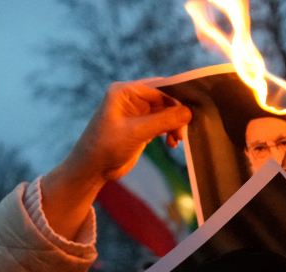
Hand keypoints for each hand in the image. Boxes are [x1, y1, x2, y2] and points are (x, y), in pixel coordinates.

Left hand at [41, 82, 190, 238]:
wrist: (92, 169)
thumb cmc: (106, 147)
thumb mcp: (136, 133)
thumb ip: (163, 121)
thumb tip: (189, 112)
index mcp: (125, 91)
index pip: (159, 87)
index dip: (177, 97)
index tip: (193, 109)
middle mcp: (131, 98)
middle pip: (164, 99)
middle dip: (177, 113)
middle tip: (185, 129)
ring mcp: (137, 113)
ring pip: (165, 112)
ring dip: (174, 125)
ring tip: (177, 140)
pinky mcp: (141, 126)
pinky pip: (162, 124)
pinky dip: (169, 132)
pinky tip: (172, 144)